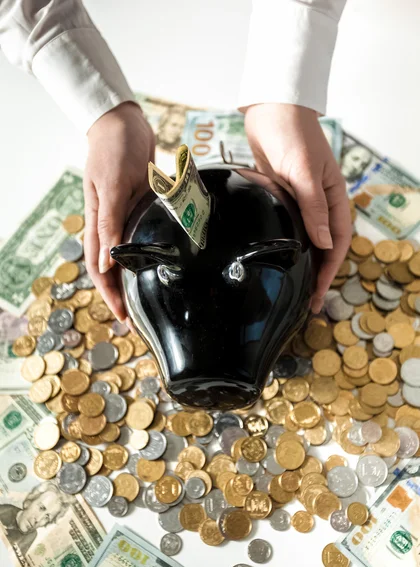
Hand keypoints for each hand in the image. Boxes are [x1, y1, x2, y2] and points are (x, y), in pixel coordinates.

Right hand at [84, 102, 154, 320]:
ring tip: (154, 299)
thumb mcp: (112, 187)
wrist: (124, 123)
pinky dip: (151, 255)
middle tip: (142, 320)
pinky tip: (165, 264)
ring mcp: (126, 218)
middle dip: (126, 296)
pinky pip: (145, 239)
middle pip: (115, 271)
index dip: (110, 297)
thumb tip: (106, 265)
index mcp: (98, 224)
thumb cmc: (114, 151)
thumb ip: (109, 224)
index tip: (124, 319)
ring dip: (140, 279)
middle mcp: (111, 226)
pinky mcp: (141, 209)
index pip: (101, 271)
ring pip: (130, 258)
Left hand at [244, 103, 351, 312]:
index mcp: (334, 197)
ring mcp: (301, 201)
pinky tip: (278, 259)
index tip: (317, 294)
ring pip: (306, 240)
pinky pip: (288, 228)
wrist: (271, 110)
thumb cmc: (291, 135)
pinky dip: (286, 246)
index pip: (337, 241)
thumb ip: (313, 208)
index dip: (329, 270)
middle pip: (323, 246)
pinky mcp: (282, 198)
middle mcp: (320, 203)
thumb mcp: (304, 172)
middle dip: (316, 274)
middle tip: (306, 302)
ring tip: (292, 287)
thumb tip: (323, 243)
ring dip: (302, 263)